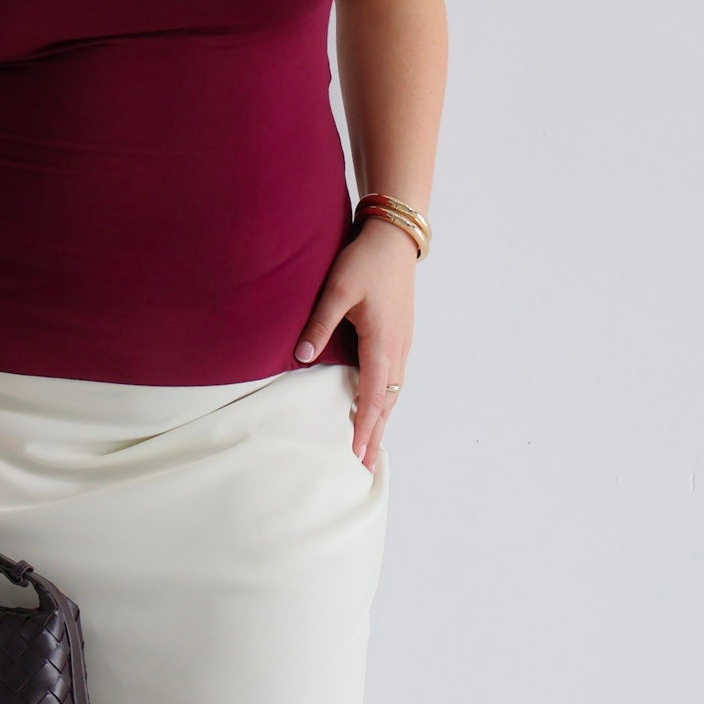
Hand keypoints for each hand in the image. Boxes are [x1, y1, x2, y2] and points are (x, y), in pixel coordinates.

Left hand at [294, 217, 416, 472]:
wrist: (394, 238)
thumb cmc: (366, 261)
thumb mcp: (338, 288)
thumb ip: (320, 323)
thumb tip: (302, 355)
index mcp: (383, 341)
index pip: (373, 394)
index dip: (365, 425)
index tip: (356, 452)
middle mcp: (397, 348)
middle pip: (388, 401)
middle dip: (376, 433)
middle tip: (364, 464)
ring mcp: (402, 342)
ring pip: (393, 391)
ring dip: (382, 418)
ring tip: (371, 445)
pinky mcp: (400, 336)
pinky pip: (394, 377)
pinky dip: (386, 399)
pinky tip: (377, 406)